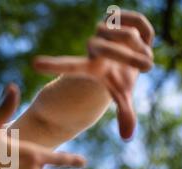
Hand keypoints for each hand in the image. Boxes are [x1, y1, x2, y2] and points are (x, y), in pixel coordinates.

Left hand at [33, 10, 154, 139]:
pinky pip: (137, 19)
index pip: (68, 65)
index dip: (54, 65)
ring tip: (141, 54)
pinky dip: (145, 29)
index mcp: (90, 66)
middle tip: (147, 67)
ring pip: (124, 34)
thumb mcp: (122, 94)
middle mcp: (93, 47)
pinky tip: (143, 38)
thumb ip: (125, 114)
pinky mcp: (117, 17)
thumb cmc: (120, 78)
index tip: (34, 64)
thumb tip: (127, 137)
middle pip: (104, 47)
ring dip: (140, 47)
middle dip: (128, 57)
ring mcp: (103, 31)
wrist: (130, 55)